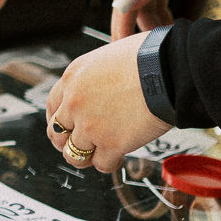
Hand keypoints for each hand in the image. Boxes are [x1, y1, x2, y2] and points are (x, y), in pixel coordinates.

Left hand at [44, 33, 170, 171]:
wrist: (168, 69)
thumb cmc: (149, 58)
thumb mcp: (108, 56)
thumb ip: (95, 77)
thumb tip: (100, 87)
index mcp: (72, 78)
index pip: (51, 106)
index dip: (58, 121)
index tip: (66, 128)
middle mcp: (74, 103)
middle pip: (57, 134)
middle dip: (67, 142)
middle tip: (81, 145)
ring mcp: (89, 125)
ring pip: (74, 155)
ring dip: (86, 157)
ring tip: (99, 154)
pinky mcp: (110, 144)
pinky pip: (101, 164)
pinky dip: (110, 163)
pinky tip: (119, 155)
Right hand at [110, 0, 218, 38]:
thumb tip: (122, 5)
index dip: (121, 21)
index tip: (119, 44)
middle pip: (130, 0)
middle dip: (135, 25)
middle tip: (136, 52)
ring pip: (143, 1)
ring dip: (151, 20)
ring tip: (160, 41)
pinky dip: (160, 12)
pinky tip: (166, 25)